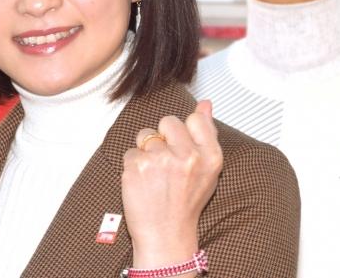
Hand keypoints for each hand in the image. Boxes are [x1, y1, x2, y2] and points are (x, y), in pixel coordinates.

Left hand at [121, 100, 222, 267]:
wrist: (166, 235)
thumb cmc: (185, 203)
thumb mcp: (207, 169)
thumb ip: (206, 133)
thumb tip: (205, 103)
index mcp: (209, 157)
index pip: (195, 119)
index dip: (184, 132)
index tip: (182, 147)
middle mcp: (187, 156)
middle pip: (167, 122)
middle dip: (163, 138)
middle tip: (166, 163)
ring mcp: (161, 160)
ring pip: (145, 135)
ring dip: (146, 151)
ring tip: (155, 175)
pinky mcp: (137, 166)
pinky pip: (130, 151)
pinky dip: (133, 165)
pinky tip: (143, 182)